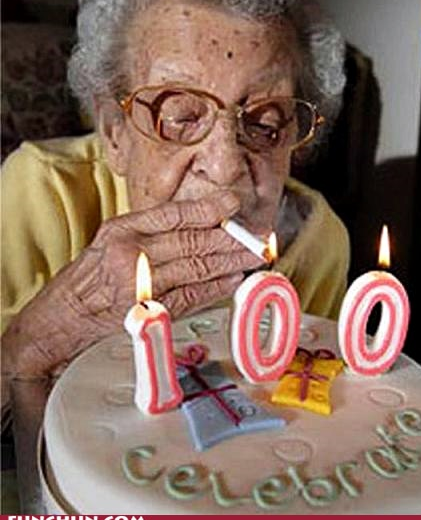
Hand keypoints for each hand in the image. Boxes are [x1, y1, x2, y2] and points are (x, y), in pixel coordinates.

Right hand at [2, 191, 261, 383]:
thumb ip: (153, 230)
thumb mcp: (114, 239)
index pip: (173, 214)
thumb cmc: (92, 274)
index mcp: (122, 229)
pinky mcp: (147, 312)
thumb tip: (204, 224)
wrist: (63, 316)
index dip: (207, 208)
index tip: (235, 203)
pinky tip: (234, 280)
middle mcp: (130, 254)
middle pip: (191, 242)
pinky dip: (215, 289)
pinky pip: (189, 297)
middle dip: (230, 240)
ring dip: (230, 263)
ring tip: (255, 257)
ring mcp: (139, 286)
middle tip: (260, 237)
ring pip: (195, 268)